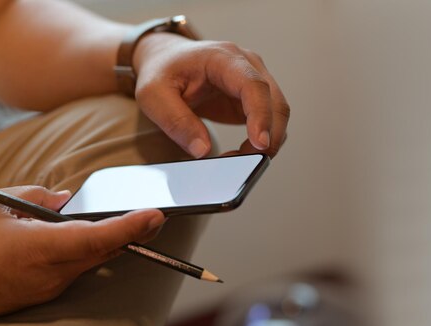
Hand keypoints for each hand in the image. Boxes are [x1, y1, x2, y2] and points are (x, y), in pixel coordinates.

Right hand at [0, 186, 163, 325]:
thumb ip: (38, 196)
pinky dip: (94, 249)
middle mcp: (52, 272)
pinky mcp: (48, 292)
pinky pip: (80, 267)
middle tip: (158, 214)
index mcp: (39, 248)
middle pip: (104, 250)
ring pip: (94, 259)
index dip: (129, 227)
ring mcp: (51, 286)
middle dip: (135, 232)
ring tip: (137, 220)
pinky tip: (98, 235)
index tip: (155, 215)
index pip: (94, 238)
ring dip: (115, 240)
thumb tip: (69, 199)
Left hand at [133, 33, 289, 157]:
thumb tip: (202, 151)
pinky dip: (260, 141)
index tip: (260, 144)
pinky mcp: (253, 98)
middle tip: (244, 163)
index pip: (253, 85)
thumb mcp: (153, 95)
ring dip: (266, 142)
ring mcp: (254, 81)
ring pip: (277, 114)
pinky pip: (269, 121)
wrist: (165, 60)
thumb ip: (175, 121)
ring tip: (236, 159)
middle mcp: (247, 65)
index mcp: (223, 57)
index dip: (261, 115)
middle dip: (268, 137)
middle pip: (275, 102)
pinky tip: (241, 152)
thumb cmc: (161, 71)